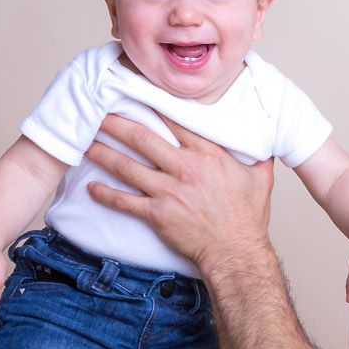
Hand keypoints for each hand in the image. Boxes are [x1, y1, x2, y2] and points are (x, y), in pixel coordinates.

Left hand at [84, 114, 274, 270]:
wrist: (237, 252)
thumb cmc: (248, 218)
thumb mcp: (260, 178)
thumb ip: (258, 154)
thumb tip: (262, 139)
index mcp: (207, 154)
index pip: (174, 120)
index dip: (151, 104)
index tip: (134, 95)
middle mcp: (184, 168)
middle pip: (142, 137)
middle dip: (116, 123)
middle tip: (98, 112)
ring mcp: (168, 191)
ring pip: (127, 166)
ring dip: (103, 153)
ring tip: (86, 142)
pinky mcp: (157, 214)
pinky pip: (124, 201)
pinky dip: (105, 194)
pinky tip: (91, 187)